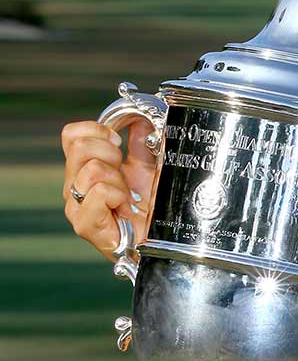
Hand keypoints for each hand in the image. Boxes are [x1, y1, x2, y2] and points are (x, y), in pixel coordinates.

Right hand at [61, 118, 156, 259]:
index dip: (97, 130)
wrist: (163, 243)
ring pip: (91, 169)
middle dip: (111, 154)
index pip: (72, 135)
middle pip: (79, 146)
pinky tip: (125, 210)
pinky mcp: (84, 224)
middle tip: (125, 175)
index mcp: (85, 168)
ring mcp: (77, 205)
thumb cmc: (155, 209)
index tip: (119, 144)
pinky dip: (118, 197)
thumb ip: (143, 143)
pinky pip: (99, 191)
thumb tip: (139, 117)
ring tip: (128, 198)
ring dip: (119, 181)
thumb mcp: (151, 168)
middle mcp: (75, 185)